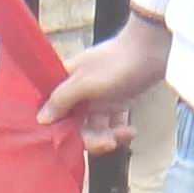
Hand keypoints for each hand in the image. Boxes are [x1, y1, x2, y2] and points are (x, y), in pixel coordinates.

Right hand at [38, 14, 171, 153]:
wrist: (153, 48)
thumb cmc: (116, 62)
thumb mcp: (85, 82)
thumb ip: (62, 100)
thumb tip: (40, 119)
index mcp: (66, 82)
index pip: (54, 112)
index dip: (61, 130)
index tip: (73, 142)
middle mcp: (80, 91)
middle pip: (77, 126)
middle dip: (92, 138)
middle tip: (108, 143)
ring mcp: (100, 97)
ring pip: (96, 127)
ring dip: (109, 136)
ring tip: (124, 134)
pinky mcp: (119, 101)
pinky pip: (114, 123)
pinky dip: (121, 130)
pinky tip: (131, 131)